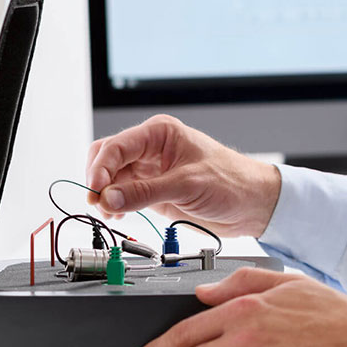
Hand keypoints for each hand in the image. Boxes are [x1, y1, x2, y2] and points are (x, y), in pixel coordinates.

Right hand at [85, 115, 281, 237]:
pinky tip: (117, 213)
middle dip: (99, 180)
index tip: (94, 192)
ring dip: (105, 194)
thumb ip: (146, 192)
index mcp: (160, 133)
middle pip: (107, 158)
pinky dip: (115, 203)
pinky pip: (123, 193)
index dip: (100, 169)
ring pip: (112, 178)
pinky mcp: (153, 190)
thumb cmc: (232, 182)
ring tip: (109, 211)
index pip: (116, 146)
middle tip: (99, 203)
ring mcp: (150, 170)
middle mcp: (151, 148)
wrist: (252, 204)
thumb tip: (109, 198)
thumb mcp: (187, 185)